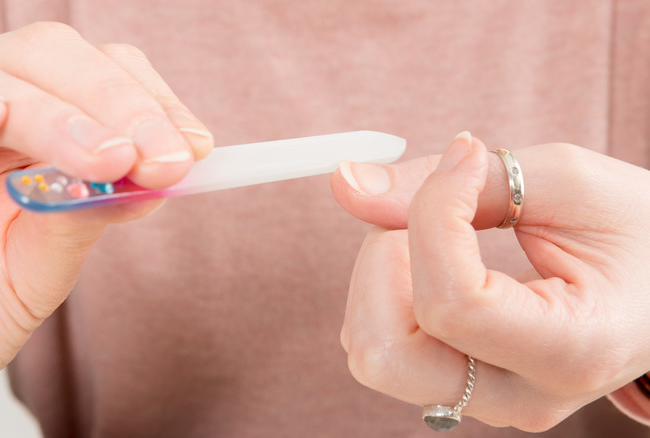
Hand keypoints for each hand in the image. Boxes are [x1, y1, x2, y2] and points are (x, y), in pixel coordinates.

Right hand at [0, 22, 212, 435]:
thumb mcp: (36, 273)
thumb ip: (84, 217)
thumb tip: (161, 174)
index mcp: (31, 140)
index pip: (99, 82)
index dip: (150, 104)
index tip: (194, 149)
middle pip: (52, 58)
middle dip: (119, 103)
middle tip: (162, 156)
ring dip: (58, 109)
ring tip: (107, 156)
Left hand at [331, 132, 649, 430]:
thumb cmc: (636, 230)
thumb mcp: (567, 183)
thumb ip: (457, 183)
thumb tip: (345, 181)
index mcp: (573, 350)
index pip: (452, 303)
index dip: (432, 217)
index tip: (465, 160)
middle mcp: (521, 396)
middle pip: (384, 354)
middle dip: (381, 265)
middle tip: (432, 212)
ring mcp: (486, 400)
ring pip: (371, 350)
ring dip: (379, 276)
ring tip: (443, 236)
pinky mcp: (459, 387)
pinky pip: (383, 343)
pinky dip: (386, 292)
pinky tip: (436, 263)